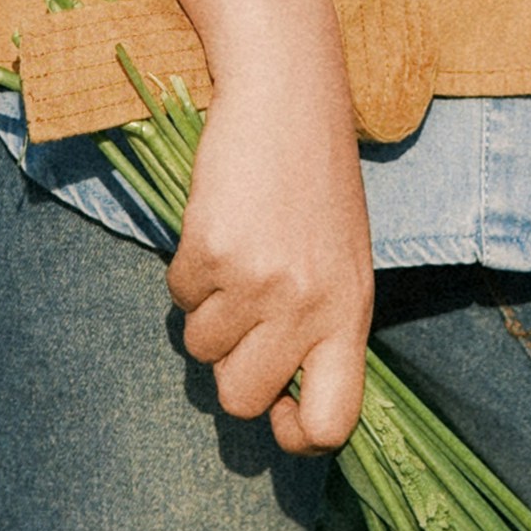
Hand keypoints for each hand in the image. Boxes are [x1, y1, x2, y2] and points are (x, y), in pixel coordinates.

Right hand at [142, 0, 374, 453]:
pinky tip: (216, 226)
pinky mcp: (215, 251)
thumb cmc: (314, 179)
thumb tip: (279, 398)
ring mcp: (261, 282)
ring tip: (236, 254)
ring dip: (207, 310)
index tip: (275, 410)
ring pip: (201, 349)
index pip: (333, 423)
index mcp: (352, 314)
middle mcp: (310, 308)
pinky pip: (178, 296)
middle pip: (242, 401)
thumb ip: (321, 326)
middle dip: (228, 369)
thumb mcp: (341, 259)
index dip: (296, 437)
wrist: (289, 93)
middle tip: (240, 316)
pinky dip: (186, 270)